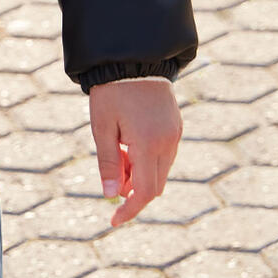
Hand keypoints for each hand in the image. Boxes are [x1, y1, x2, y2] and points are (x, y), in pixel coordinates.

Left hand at [89, 78, 182, 227]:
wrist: (133, 57)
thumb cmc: (112, 91)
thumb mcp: (102, 126)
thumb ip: (108, 162)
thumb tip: (111, 195)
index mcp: (149, 144)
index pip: (145, 192)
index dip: (130, 210)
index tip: (114, 220)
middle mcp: (168, 143)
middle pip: (155, 185)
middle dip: (133, 190)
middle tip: (112, 178)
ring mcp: (175, 134)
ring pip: (161, 170)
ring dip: (140, 174)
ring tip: (117, 152)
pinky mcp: (175, 126)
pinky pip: (164, 154)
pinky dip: (148, 159)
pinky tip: (129, 144)